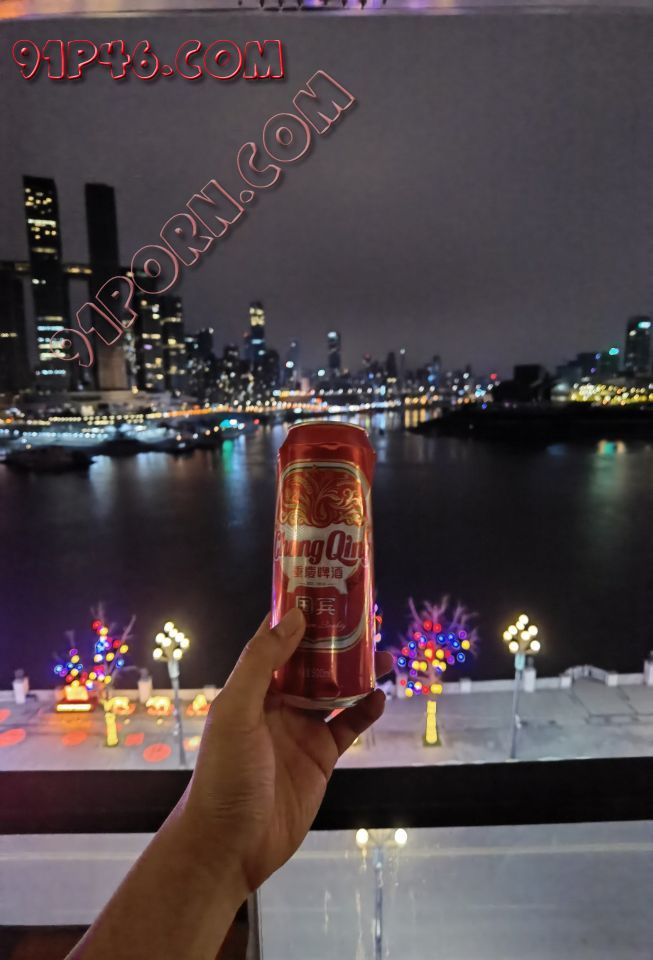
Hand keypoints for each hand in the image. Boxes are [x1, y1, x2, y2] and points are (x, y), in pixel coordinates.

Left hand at [180, 608, 392, 894]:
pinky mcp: (320, 758)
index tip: (325, 590)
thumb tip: (294, 617)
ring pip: (335, 692)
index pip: (276, 641)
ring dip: (357, 673)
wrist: (231, 845)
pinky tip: (381, 698)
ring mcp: (300, 730)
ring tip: (384, 655)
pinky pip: (347, 727)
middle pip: (312, 663)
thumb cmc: (225, 775)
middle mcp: (277, 704)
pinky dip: (365, 712)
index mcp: (252, 688)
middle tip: (366, 621)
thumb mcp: (236, 711)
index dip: (299, 615)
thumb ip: (262, 663)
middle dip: (337, 642)